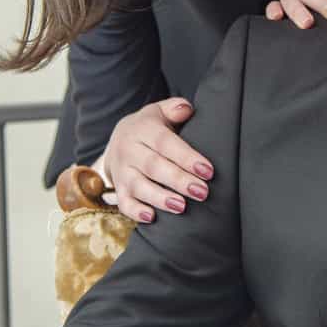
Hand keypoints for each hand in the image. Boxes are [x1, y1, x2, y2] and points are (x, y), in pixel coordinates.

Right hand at [103, 98, 213, 223]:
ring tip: (181, 206)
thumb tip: (186, 110)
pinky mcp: (118, 189)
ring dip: (160, 198)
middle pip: (153, 166)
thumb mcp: (160, 112)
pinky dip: (136, 212)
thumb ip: (175, 108)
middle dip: (178, 180)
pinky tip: (152, 218)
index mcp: (142, 129)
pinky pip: (124, 203)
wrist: (118, 141)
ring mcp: (122, 171)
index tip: (208, 170)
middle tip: (202, 192)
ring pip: (138, 186)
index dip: (186, 157)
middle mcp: (129, 150)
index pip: (164, 143)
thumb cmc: (150, 128)